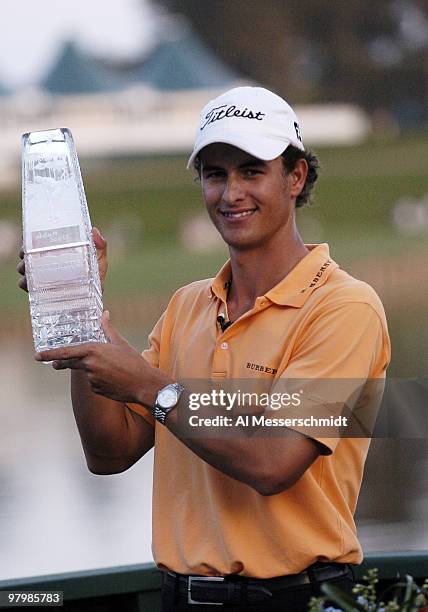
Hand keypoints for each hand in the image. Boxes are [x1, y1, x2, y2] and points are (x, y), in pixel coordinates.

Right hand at [17, 226, 107, 293]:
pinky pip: (25, 286)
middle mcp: (46, 264)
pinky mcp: (40, 292)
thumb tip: (94, 230)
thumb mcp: (99, 261)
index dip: (30, 237)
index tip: (27, 236)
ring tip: (27, 267)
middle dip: (24, 251)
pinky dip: (24, 283)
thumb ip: (100, 246)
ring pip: (23, 268)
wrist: (92, 302)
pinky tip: (29, 282)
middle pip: (27, 253)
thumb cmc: (95, 279)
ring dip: (23, 266)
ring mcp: (42, 278)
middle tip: (26, 251)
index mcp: (57, 253)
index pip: (38, 241)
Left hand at [35, 311, 170, 405]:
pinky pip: (93, 383)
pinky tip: (113, 379)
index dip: (50, 354)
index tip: (38, 356)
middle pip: (70, 363)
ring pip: (85, 373)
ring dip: (92, 371)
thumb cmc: (133, 361)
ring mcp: (91, 379)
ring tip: (112, 370)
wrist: (143, 384)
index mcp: (93, 350)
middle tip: (55, 364)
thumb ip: (108, 328)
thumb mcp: (120, 343)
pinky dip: (99, 381)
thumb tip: (104, 314)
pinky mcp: (96, 390)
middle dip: (62, 363)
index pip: (66, 352)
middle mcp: (89, 365)